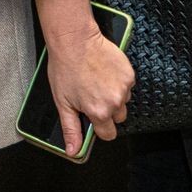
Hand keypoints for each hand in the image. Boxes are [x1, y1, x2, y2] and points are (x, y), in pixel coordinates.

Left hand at [46, 27, 134, 154]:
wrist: (75, 40)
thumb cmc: (65, 67)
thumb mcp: (62, 102)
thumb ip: (71, 129)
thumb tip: (74, 151)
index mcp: (99, 112)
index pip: (108, 134)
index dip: (99, 127)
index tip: (93, 118)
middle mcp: (115, 102)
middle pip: (117, 118)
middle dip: (106, 110)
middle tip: (91, 94)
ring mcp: (124, 87)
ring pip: (123, 101)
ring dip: (112, 95)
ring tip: (95, 80)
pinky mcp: (130, 74)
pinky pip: (127, 85)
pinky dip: (117, 81)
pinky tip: (103, 72)